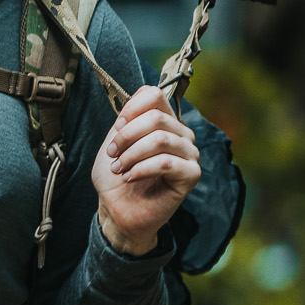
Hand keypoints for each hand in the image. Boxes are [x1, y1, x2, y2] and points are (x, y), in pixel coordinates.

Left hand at [93, 86, 200, 255]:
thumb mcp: (113, 142)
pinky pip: (167, 162)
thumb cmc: (116, 178)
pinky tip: (130, 177)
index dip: (132, 108)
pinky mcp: (191, 175)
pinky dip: (142, 169)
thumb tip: (143, 94)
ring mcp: (189, 154)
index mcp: (164, 122)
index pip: (155, 95)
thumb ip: (127, 118)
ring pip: (160, 139)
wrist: (118, 210)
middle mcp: (181, 134)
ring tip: (119, 168)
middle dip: (127, 136)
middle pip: (156, 118)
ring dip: (132, 154)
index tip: (117, 127)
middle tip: (113, 154)